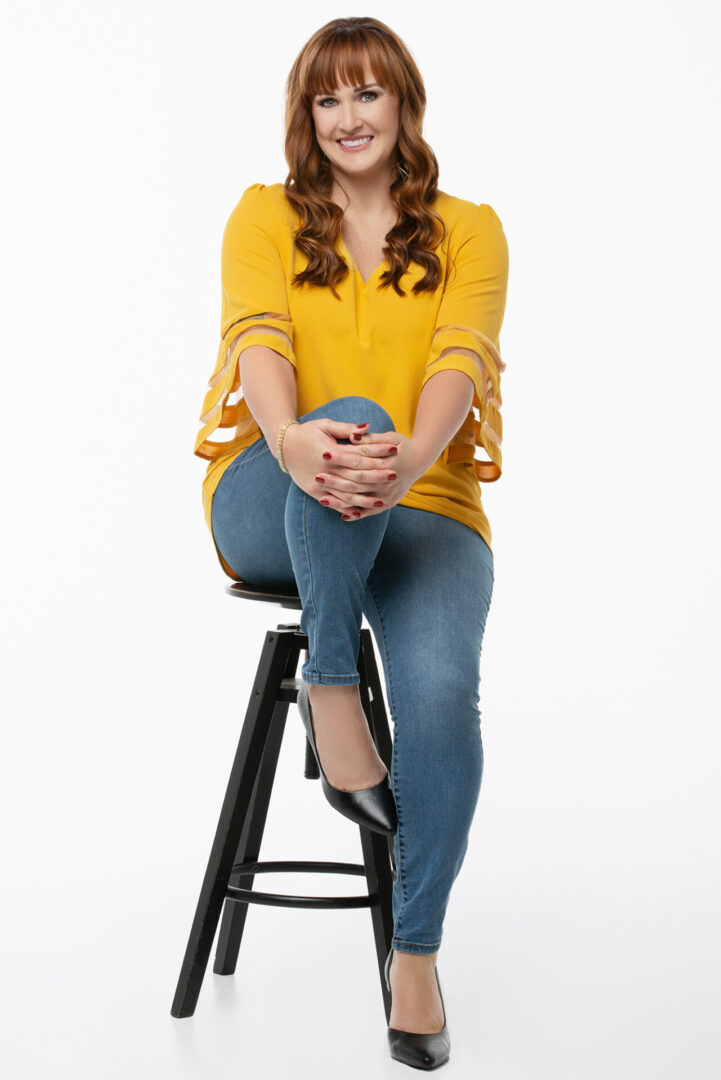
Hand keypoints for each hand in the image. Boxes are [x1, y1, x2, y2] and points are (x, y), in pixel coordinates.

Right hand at [280, 418, 400, 513]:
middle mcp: (326, 469)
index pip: (360, 453)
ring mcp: (320, 483)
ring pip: (346, 494)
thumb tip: (366, 427)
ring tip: (382, 501)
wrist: (283, 446)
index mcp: (331, 452)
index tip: (395, 449)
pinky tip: (360, 512)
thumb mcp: (325, 425)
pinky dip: (347, 509)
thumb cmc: (307, 432)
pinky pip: (333, 503)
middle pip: (356, 475)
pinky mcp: (314, 492)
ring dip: (365, 499)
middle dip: (377, 476)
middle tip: (395, 475)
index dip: (378, 451)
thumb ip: (347, 428)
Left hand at [313, 428, 427, 520]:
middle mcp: (388, 481)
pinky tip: (342, 515)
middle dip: (336, 480)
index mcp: (387, 461)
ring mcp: (389, 494)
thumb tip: (352, 436)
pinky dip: (356, 513)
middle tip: (317, 476)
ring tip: (321, 499)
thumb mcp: (389, 437)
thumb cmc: (401, 445)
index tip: (324, 453)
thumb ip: (370, 438)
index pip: (359, 459)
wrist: (420, 459)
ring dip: (341, 500)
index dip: (341, 457)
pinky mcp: (389, 503)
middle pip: (357, 481)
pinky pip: (370, 511)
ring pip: (360, 499)